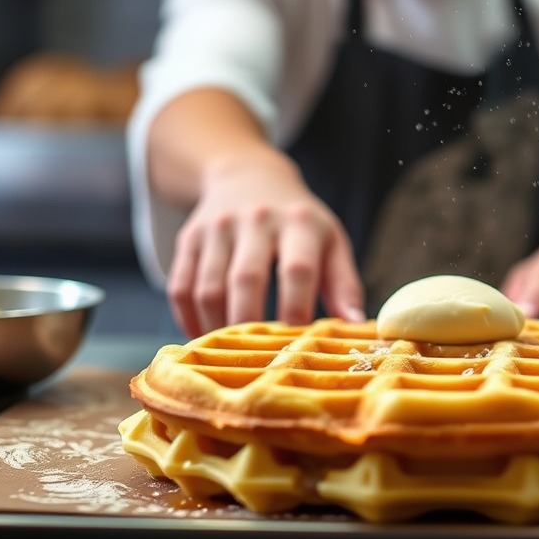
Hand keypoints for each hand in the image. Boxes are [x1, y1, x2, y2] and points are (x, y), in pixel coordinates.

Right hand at [165, 148, 364, 336]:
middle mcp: (256, 219)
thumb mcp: (331, 241)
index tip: (296, 347)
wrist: (248, 175)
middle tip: (256, 362)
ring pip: (209, 288)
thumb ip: (345, 284)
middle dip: (250, 326)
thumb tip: (357, 327)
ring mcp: (218, 227)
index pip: (297, 269)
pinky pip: (181, 286)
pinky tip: (203, 338)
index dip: (297, 310)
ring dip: (216, 329)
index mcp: (299, 222)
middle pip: (246, 280)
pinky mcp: (189, 238)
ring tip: (228, 355)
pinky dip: (188, 319)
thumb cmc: (300, 222)